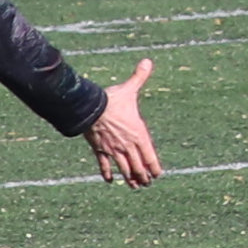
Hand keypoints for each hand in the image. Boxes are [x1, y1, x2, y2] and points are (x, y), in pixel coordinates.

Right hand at [83, 59, 161, 186]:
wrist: (90, 108)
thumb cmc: (112, 99)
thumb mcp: (129, 89)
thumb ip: (139, 77)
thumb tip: (147, 61)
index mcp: (138, 133)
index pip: (150, 157)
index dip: (155, 168)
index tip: (157, 175)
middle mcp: (128, 145)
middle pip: (138, 167)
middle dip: (144, 177)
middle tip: (147, 183)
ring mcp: (113, 149)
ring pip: (124, 169)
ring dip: (129, 179)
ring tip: (134, 186)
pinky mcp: (100, 150)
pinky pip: (104, 166)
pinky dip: (107, 174)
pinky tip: (109, 180)